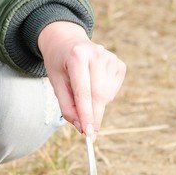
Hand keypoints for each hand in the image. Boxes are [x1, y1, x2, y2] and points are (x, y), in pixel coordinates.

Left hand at [37, 21, 125, 135]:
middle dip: (93, 116)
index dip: (86, 115)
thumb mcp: (55, 83)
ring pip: (107, 96)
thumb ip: (67, 106)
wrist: (67, 40)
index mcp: (77, 56)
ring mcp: (110, 58)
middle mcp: (97, 54)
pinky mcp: (119, 63)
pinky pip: (113, 91)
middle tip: (88, 132)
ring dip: (96, 104)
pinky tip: (94, 84)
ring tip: (83, 90)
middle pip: (98, 95)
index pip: (83, 92)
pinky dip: (104, 96)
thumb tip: (82, 127)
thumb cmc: (60, 64)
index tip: (88, 134)